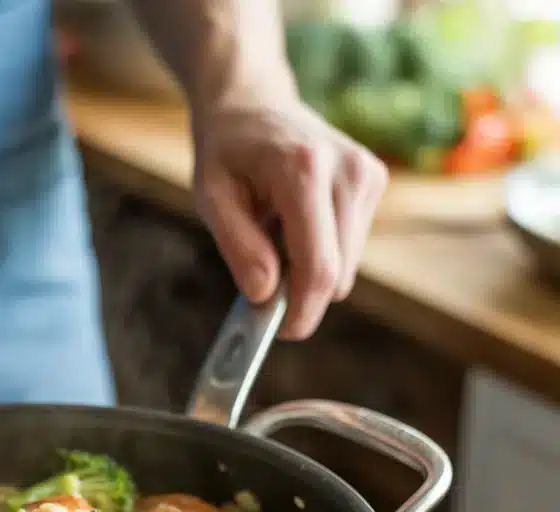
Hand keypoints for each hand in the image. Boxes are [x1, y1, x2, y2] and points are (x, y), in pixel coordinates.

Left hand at [192, 83, 387, 339]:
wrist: (253, 103)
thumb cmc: (227, 152)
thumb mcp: (212, 197)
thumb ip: (239, 248)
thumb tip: (265, 296)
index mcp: (305, 170)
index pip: (319, 266)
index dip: (302, 311)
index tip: (282, 333)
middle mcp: (348, 170)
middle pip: (338, 273)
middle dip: (301, 296)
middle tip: (262, 287)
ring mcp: (368, 175)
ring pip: (347, 267)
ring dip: (309, 272)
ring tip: (275, 239)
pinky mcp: (374, 182)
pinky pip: (350, 249)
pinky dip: (321, 253)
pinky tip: (296, 226)